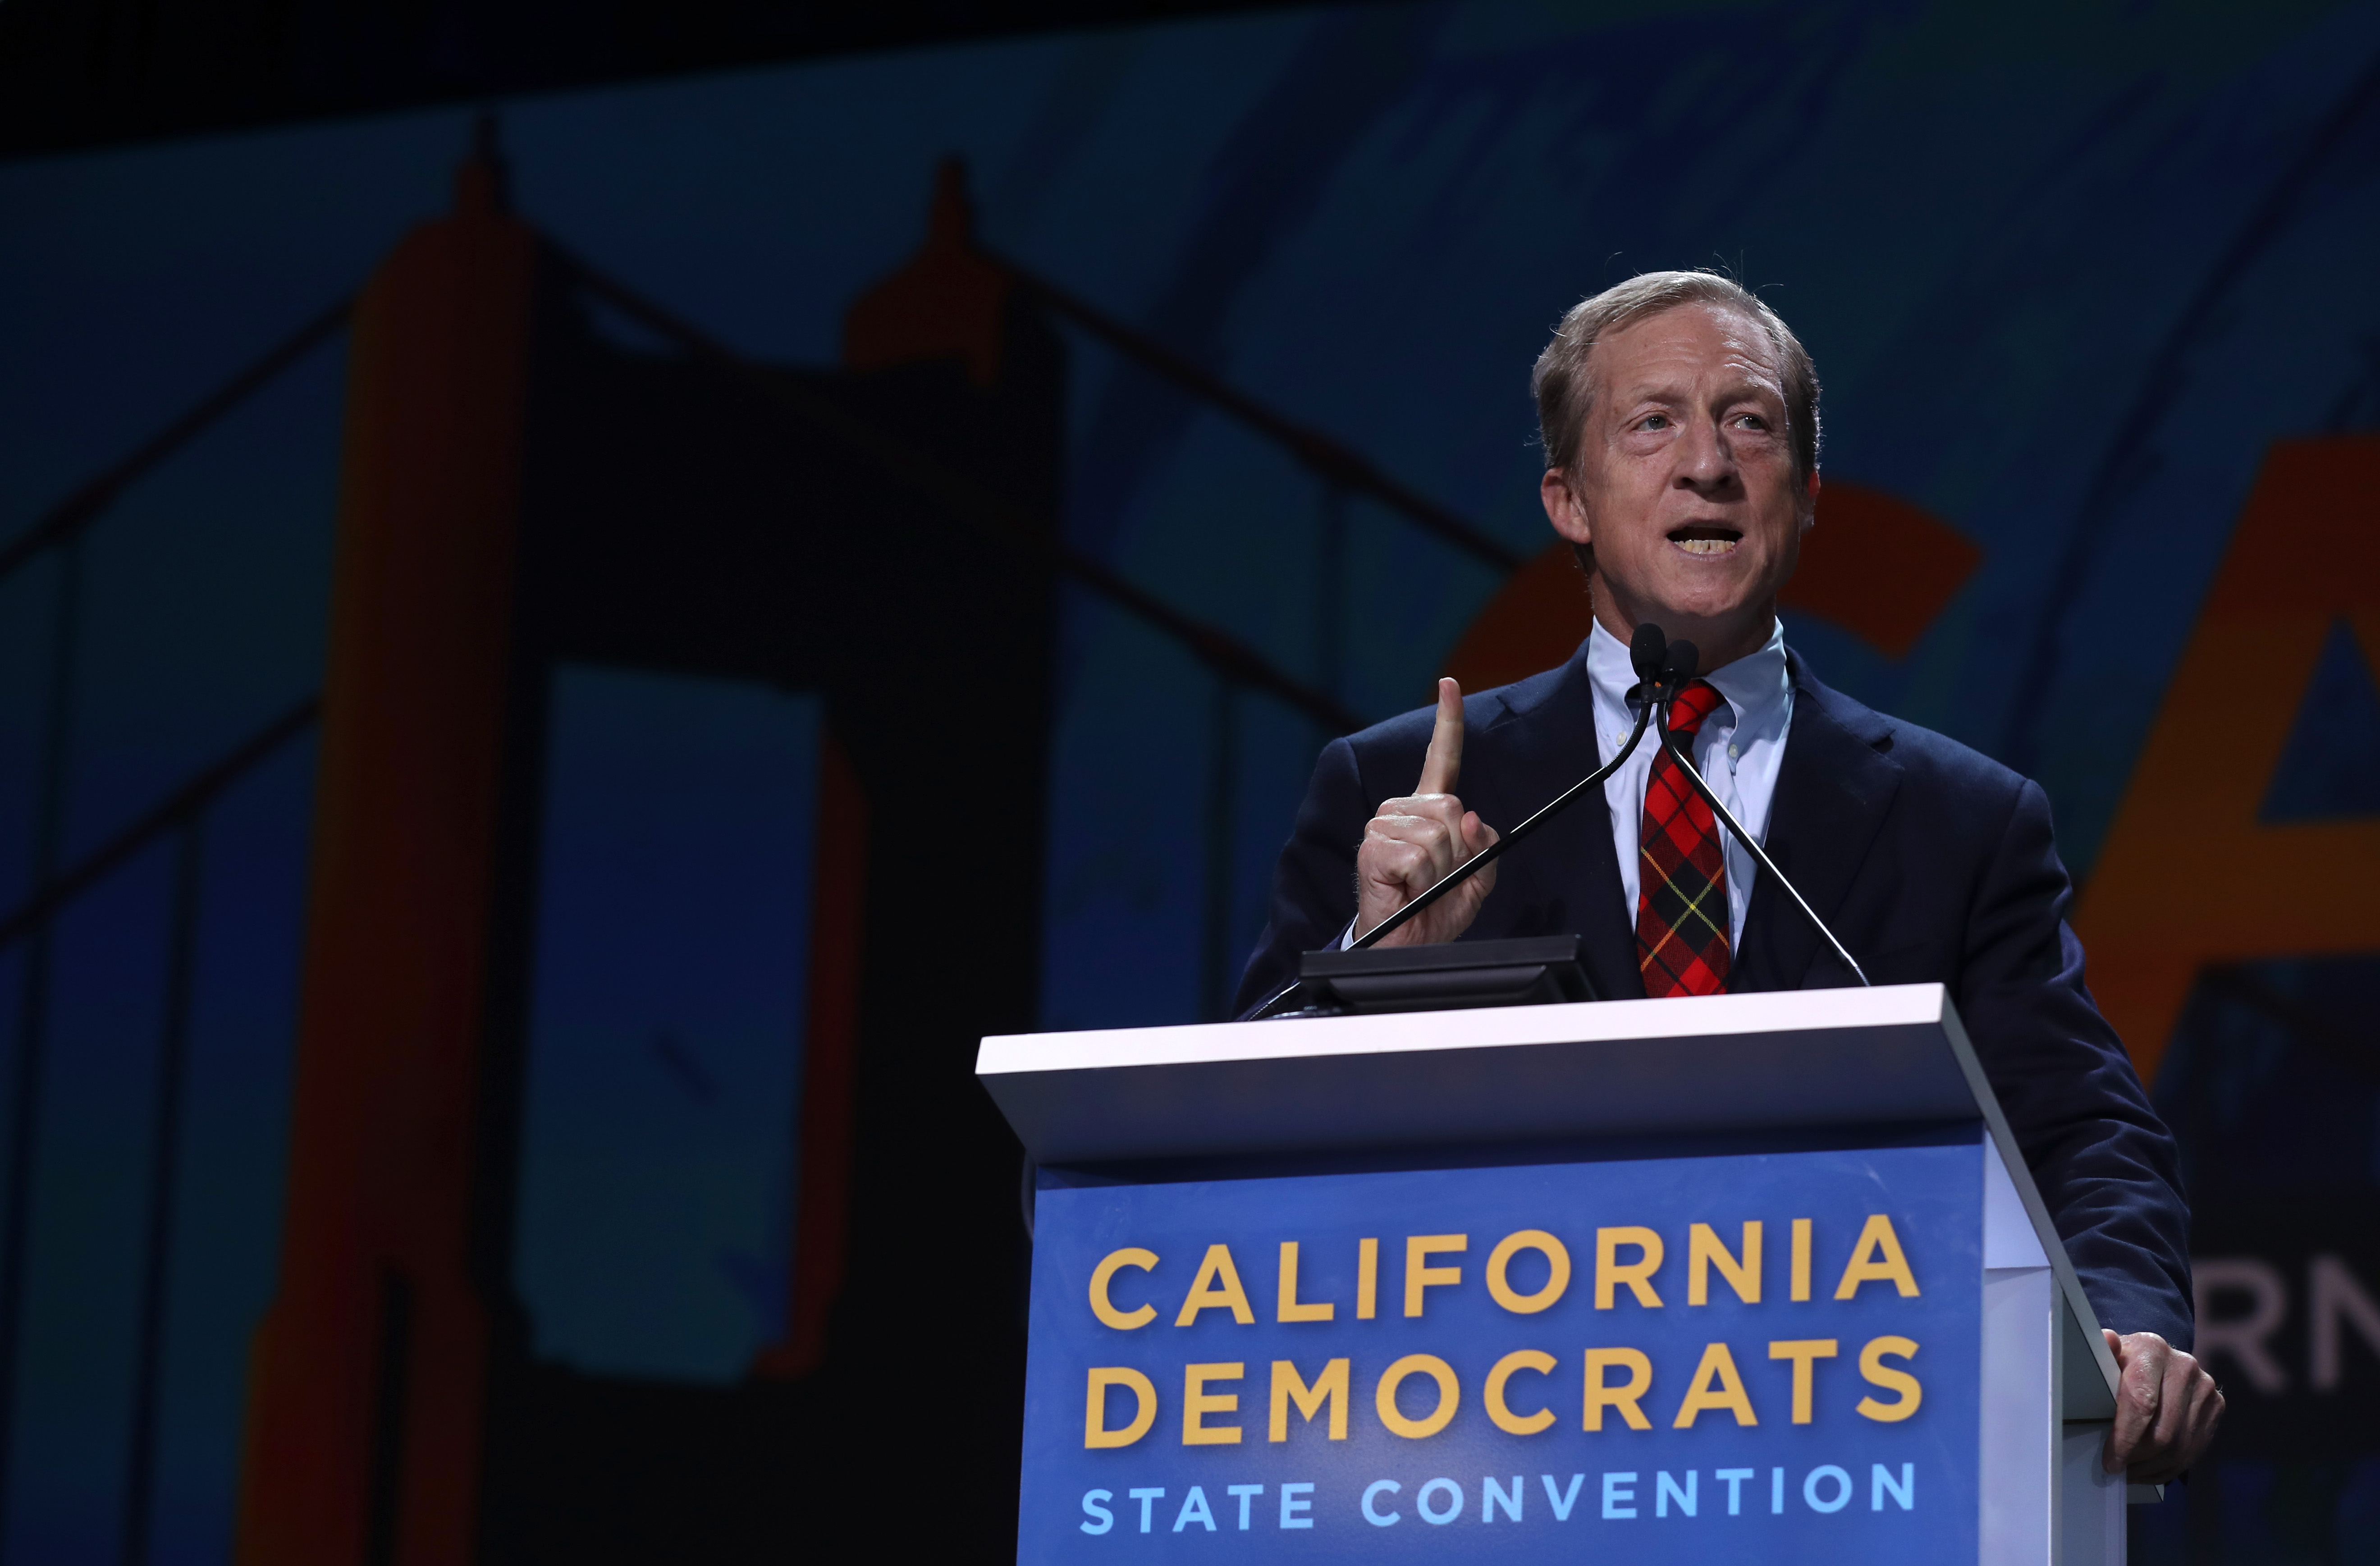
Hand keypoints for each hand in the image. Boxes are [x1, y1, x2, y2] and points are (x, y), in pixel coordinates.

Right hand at [1353, 678, 1500, 946]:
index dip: (1447, 722)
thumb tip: (1471, 818)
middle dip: (1457, 849)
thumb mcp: (1476, 878)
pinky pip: (1417, 856)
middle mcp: (1401, 812)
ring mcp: (1382, 827)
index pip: (1440, 759)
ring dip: (1438, 869)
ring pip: (1436, 834)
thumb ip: (1484, 846)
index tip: (1449, 685)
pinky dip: (1421, 881)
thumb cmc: (1435, 911)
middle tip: (1437, 878)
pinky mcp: (1371, 849)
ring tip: (1420, 887)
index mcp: (1427, 811)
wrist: (1408, 945)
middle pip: (1450, 806)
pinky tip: (1406, 889)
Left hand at [2103, 1329, 2222, 1483]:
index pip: (2142, 1402)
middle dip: (2138, 1458)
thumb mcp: (2105, 1357)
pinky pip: (2193, 1450)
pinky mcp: (2216, 1405)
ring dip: (2152, 1467)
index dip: (2125, 1438)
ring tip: (2130, 1473)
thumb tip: (2108, 1339)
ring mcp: (2204, 1387)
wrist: (2154, 1359)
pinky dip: (2169, 1467)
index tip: (2110, 1460)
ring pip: (2180, 1446)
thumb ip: (2102, 1354)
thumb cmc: (2121, 1363)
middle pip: (2163, 1431)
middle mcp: (2184, 1366)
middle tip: (2118, 1471)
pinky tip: (2149, 1471)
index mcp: (2152, 1348)